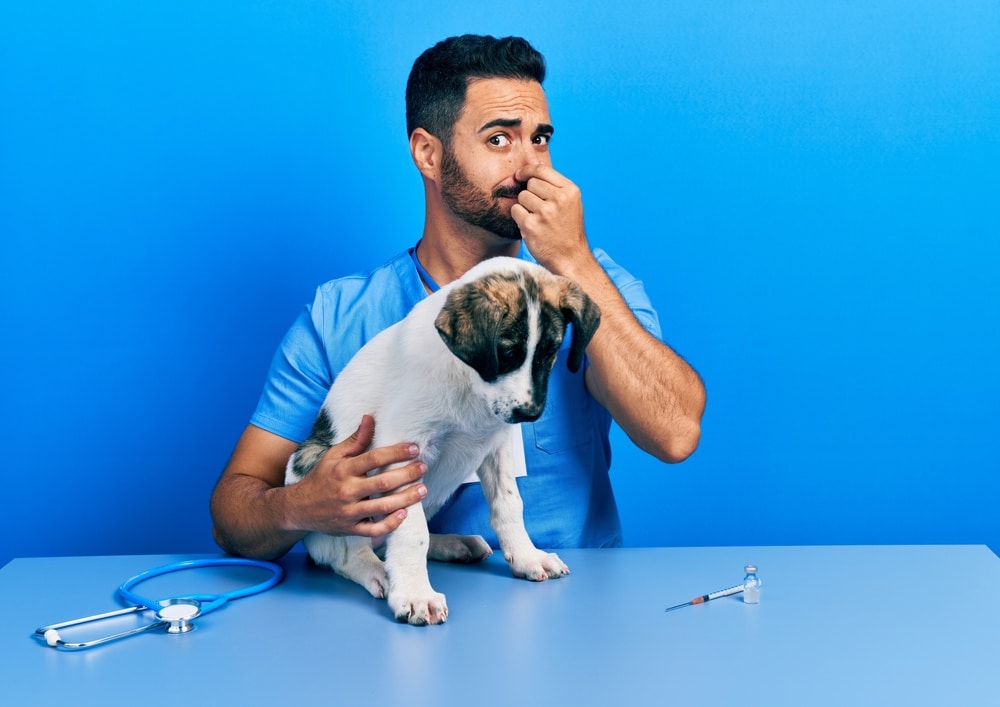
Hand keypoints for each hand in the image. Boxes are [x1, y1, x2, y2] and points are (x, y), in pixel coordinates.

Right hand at [285, 415, 427, 537]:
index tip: (414, 448)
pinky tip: (404, 514)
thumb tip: (370, 418)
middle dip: (407, 474)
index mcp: (343, 470)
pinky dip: (390, 524)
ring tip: (423, 489)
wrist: (297, 508)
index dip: (396, 452)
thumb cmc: (321, 478)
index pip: (374, 458)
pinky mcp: (350, 529)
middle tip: (424, 467)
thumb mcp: (333, 456)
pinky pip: (374, 529)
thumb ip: (355, 440)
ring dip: (406, 498)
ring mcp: (348, 512)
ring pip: (383, 506)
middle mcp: (346, 491)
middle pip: (383, 482)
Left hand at [511, 163, 590, 271]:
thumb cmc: (568, 231)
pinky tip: (530, 226)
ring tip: (537, 219)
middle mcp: (559, 199)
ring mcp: (545, 212)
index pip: (542, 169)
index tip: (520, 175)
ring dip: (524, 207)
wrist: (571, 258)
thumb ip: (555, 186)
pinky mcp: (531, 225)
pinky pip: (515, 210)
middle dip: (530, 194)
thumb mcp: (570, 204)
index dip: (527, 170)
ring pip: (522, 196)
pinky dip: (519, 217)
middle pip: (530, 183)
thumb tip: (530, 169)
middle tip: (539, 209)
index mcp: (570, 191)